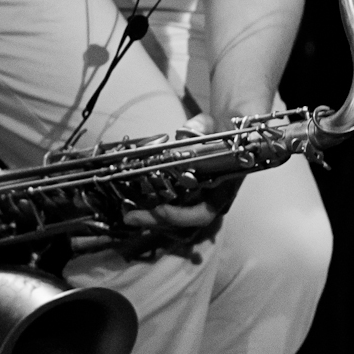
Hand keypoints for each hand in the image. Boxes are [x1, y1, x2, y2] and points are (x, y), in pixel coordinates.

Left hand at [122, 114, 224, 228]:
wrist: (225, 134)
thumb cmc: (220, 132)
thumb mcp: (214, 125)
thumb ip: (202, 127)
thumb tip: (186, 132)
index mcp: (222, 189)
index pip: (203, 214)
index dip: (181, 216)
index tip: (159, 208)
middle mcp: (210, 203)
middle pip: (184, 227)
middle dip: (156, 222)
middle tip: (131, 216)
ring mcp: (197, 205)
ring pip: (175, 227)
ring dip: (152, 222)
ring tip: (128, 212)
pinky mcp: (185, 201)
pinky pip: (169, 217)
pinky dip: (152, 215)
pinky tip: (133, 206)